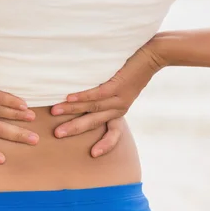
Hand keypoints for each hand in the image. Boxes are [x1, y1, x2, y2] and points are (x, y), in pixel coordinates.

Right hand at [50, 38, 166, 156]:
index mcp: (120, 111)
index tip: (93, 154)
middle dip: (74, 128)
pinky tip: (68, 98)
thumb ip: (106, 97)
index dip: (105, 144)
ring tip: (54, 111)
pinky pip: (97, 93)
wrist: (154, 55)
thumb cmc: (133, 71)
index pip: (114, 133)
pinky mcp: (118, 85)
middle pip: (94, 122)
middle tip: (57, 134)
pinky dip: (82, 96)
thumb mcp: (122, 89)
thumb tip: (83, 99)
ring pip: (92, 107)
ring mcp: (119, 97)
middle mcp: (119, 107)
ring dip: (71, 110)